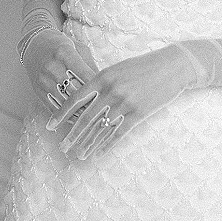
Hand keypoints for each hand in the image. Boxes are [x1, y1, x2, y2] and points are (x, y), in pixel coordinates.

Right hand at [21, 28, 98, 138]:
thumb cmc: (62, 45)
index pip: (85, 75)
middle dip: (91, 104)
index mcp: (65, 53)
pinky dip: (67, 117)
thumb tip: (105, 85)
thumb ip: (90, 66)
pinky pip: (54, 108)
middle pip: (75, 91)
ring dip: (80, 114)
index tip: (111, 98)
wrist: (34, 44)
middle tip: (106, 114)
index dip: (99, 88)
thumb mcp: (78, 48)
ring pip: (65, 103)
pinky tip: (78, 121)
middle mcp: (52, 67)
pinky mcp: (38, 91)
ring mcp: (43, 80)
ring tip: (95, 121)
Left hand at [47, 44, 193, 159]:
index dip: (61, 114)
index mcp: (104, 76)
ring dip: (88, 143)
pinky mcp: (138, 114)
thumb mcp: (119, 68)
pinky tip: (99, 153)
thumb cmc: (144, 66)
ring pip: (101, 128)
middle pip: (85, 117)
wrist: (171, 66)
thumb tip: (83, 96)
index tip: (50, 126)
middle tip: (62, 146)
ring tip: (78, 154)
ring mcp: (125, 103)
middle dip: (72, 134)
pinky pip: (119, 133)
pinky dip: (107, 145)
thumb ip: (101, 81)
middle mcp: (111, 91)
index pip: (76, 98)